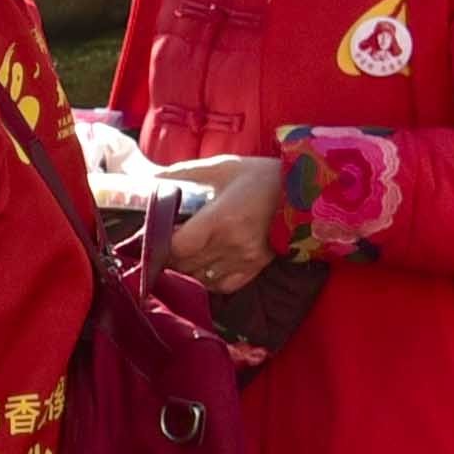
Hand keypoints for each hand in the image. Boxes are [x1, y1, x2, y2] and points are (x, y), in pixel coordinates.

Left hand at [161, 156, 282, 293]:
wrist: (304, 191)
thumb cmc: (258, 176)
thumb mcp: (220, 167)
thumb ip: (182, 175)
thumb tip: (149, 180)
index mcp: (221, 219)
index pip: (179, 247)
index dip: (159, 243)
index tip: (151, 234)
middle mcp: (233, 245)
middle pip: (184, 266)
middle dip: (167, 256)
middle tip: (161, 242)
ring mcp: (246, 260)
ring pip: (199, 278)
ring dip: (184, 269)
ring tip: (181, 253)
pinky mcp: (256, 268)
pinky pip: (222, 286)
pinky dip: (206, 279)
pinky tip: (202, 264)